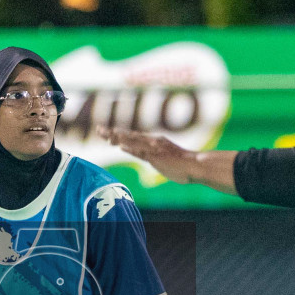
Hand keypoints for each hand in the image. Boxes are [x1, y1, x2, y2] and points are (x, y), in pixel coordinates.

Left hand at [101, 127, 239, 193]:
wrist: (196, 165)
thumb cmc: (181, 164)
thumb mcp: (162, 157)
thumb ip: (150, 155)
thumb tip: (142, 154)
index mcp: (153, 141)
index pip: (131, 136)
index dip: (117, 133)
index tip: (104, 131)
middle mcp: (152, 141)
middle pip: (128, 135)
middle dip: (112, 133)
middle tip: (98, 129)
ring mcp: (154, 149)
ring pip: (133, 141)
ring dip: (118, 138)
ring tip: (105, 136)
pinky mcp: (158, 157)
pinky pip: (142, 152)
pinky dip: (132, 148)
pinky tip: (121, 146)